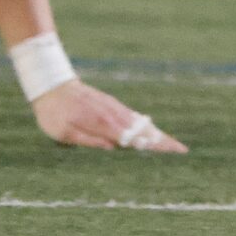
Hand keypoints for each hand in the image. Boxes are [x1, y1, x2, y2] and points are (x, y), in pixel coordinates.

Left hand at [33, 80, 186, 152]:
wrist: (53, 86)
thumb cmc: (53, 113)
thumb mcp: (62, 132)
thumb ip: (88, 140)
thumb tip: (113, 149)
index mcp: (103, 123)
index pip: (135, 137)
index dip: (154, 145)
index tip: (173, 150)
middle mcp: (114, 115)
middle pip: (144, 130)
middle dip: (163, 140)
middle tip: (182, 150)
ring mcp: (115, 108)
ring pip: (141, 123)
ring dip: (156, 134)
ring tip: (171, 145)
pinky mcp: (112, 105)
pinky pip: (133, 117)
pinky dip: (145, 126)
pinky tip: (151, 132)